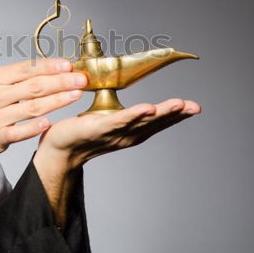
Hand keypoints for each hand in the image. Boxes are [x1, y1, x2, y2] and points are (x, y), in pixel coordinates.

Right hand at [0, 57, 88, 163]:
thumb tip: (21, 72)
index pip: (25, 69)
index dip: (49, 66)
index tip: (68, 64)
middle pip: (34, 87)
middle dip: (61, 81)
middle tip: (82, 78)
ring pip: (32, 108)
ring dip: (57, 101)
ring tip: (76, 94)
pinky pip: (18, 133)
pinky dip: (34, 127)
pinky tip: (50, 122)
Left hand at [34, 98, 201, 170]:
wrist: (59, 147)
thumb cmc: (84, 133)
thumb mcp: (112, 122)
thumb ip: (128, 116)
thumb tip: (141, 105)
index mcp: (131, 132)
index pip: (157, 121)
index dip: (176, 115)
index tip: (195, 108)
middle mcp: (126, 135)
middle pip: (154, 123)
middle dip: (176, 115)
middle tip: (194, 107)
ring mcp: (113, 132)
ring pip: (141, 121)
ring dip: (161, 113)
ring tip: (178, 105)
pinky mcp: (98, 127)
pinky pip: (118, 120)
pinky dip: (134, 115)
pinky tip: (147, 109)